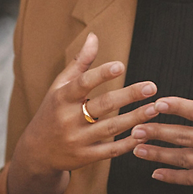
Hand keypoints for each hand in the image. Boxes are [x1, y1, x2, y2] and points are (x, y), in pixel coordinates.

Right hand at [14, 32, 157, 178]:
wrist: (37, 151)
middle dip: (129, 95)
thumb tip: (94, 36)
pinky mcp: (85, 157)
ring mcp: (77, 139)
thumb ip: (80, 63)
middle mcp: (68, 119)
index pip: (83, 83)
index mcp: (62, 98)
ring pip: (111, 128)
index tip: (121, 66)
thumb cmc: (52, 111)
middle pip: (103, 105)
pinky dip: (128, 142)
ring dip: (135, 118)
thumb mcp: (59, 86)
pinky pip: (111, 150)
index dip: (101, 74)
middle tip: (152, 86)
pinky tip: (144, 132)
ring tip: (154, 108)